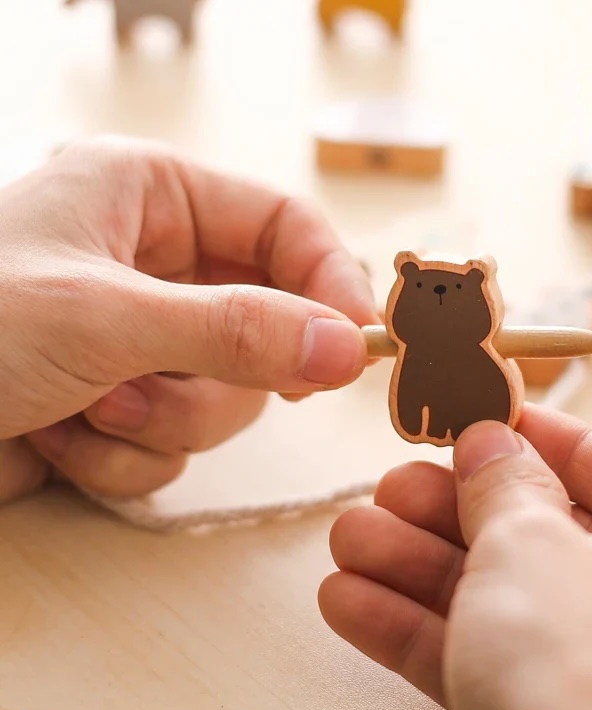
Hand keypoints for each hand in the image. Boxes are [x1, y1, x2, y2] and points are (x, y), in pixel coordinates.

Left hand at [0, 136, 377, 501]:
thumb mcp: (105, 317)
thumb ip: (237, 331)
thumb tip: (349, 350)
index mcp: (153, 198)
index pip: (287, 228)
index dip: (331, 285)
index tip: (360, 347)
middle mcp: (158, 267)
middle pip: (266, 329)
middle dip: (212, 381)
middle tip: (153, 389)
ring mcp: (146, 341)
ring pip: (227, 399)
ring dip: (159, 422)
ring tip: (84, 409)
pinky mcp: (128, 405)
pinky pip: (178, 444)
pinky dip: (124, 457)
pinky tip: (59, 439)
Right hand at [319, 406, 591, 709]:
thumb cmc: (589, 662)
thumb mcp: (530, 541)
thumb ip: (503, 482)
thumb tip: (489, 443)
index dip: (534, 436)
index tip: (475, 418)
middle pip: (548, 534)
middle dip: (449, 512)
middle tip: (387, 487)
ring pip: (512, 598)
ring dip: (420, 570)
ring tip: (347, 541)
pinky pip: (502, 659)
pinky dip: (427, 632)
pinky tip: (347, 603)